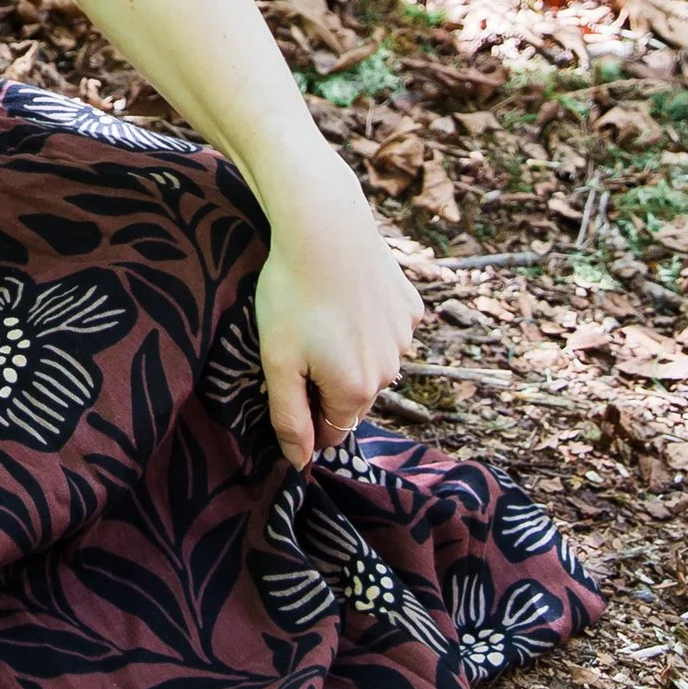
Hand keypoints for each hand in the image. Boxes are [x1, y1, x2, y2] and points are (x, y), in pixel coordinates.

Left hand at [251, 150, 420, 468]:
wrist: (324, 226)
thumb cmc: (292, 292)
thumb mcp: (277, 359)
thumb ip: (288, 416)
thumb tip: (300, 462)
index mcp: (356, 390)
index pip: (332, 430)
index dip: (306, 416)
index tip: (287, 386)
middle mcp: (390, 371)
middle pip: (353, 395)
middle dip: (327, 382)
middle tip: (298, 343)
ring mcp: (404, 337)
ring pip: (373, 361)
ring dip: (350, 351)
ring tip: (320, 315)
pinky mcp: (410, 305)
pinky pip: (387, 328)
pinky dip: (368, 320)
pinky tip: (345, 296)